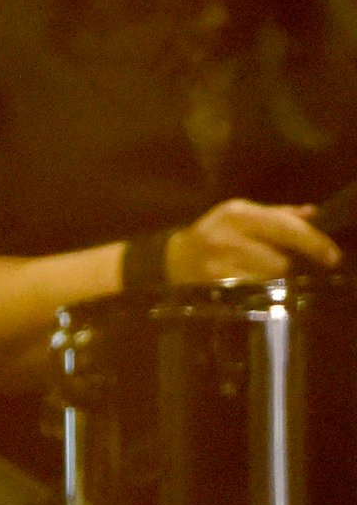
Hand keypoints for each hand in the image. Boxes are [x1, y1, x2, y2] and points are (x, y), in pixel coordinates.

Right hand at [167, 199, 340, 283]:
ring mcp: (216, 263)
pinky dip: (252, 289)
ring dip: (267, 279)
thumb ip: (278, 216)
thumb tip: (313, 214)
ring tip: (252, 272)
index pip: (285, 228)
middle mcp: (227, 236)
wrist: (171, 257)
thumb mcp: (243, 217)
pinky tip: (242, 282)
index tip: (333, 258)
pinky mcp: (211, 284)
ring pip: (264, 279)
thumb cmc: (215, 234)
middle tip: (274, 264)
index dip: (313, 243)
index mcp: (238, 213)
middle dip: (282, 265)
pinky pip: (249, 291)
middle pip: (279, 261)